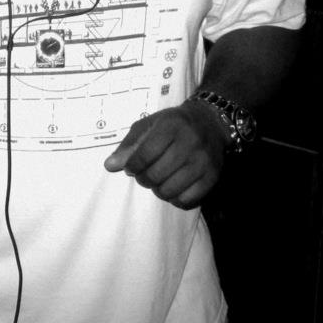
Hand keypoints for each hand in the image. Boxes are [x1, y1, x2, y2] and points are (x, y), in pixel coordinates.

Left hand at [103, 100, 228, 209]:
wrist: (210, 122)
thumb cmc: (172, 124)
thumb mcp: (148, 125)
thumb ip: (128, 145)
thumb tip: (109, 166)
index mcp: (171, 126)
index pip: (144, 154)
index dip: (132, 166)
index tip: (131, 168)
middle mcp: (190, 142)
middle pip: (156, 175)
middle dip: (144, 179)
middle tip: (144, 175)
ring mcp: (203, 161)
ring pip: (170, 190)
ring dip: (158, 190)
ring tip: (158, 181)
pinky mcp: (212, 176)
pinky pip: (188, 199)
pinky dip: (175, 199)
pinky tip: (173, 188)